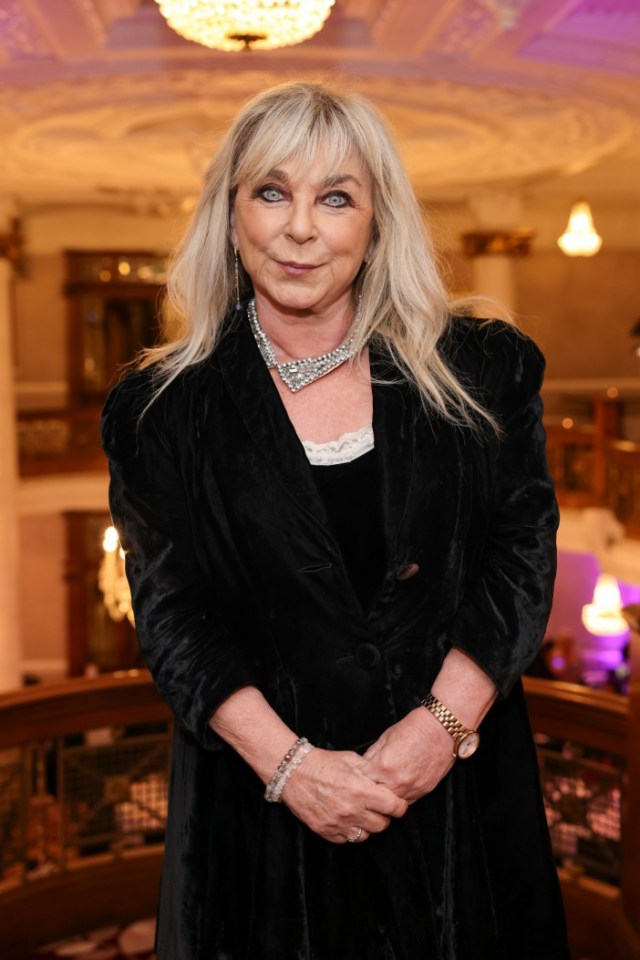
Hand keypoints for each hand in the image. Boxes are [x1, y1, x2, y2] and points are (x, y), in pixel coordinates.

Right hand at [280, 747, 407, 843]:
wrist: (293, 772)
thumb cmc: (323, 763)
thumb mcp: (352, 759)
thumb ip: (371, 772)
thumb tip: (387, 781)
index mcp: (361, 790)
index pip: (394, 807)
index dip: (400, 806)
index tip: (398, 804)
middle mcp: (351, 810)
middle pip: (382, 825)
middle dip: (385, 816)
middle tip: (380, 808)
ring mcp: (337, 823)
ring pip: (366, 836)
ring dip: (368, 826)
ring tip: (363, 814)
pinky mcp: (325, 831)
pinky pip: (346, 839)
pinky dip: (350, 831)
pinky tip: (348, 819)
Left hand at [360, 707, 454, 803]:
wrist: (441, 729)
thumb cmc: (414, 728)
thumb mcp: (385, 737)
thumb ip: (372, 755)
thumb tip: (363, 766)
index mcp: (383, 766)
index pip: (362, 781)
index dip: (359, 778)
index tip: (358, 776)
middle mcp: (396, 782)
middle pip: (374, 795)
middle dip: (370, 789)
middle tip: (369, 782)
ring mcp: (411, 789)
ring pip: (390, 803)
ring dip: (385, 795)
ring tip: (384, 784)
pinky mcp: (423, 792)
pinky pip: (406, 802)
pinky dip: (400, 796)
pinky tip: (398, 786)